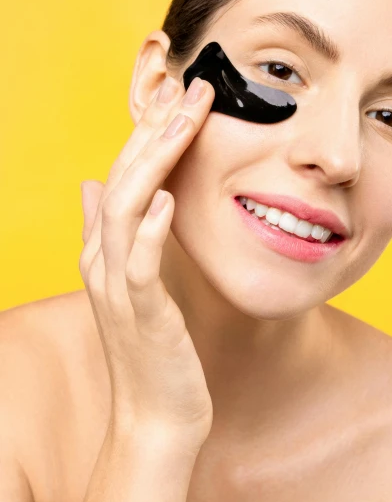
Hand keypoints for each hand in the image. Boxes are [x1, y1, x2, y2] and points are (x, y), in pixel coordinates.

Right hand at [79, 75, 214, 451]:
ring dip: (154, 162)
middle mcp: (104, 260)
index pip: (123, 174)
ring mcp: (118, 288)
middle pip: (122, 180)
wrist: (157, 415)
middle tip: (187, 86)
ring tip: (183, 121)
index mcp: (106, 248)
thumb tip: (92, 185)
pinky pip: (139, 266)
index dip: (147, 131)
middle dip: (154, 130)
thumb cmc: (154, 345)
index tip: (178, 93)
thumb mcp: (132, 281)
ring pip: (126, 210)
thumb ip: (113, 233)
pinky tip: (167, 199)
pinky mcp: (142, 315)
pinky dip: (149, 231)